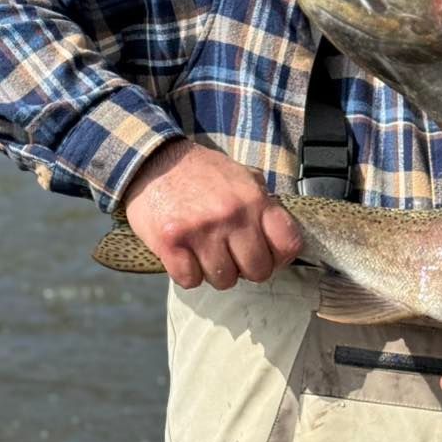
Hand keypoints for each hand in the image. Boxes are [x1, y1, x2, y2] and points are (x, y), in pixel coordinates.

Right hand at [122, 139, 302, 289]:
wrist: (152, 161)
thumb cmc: (201, 173)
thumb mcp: (242, 176)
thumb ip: (263, 202)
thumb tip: (281, 233)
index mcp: (254, 199)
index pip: (288, 244)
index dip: (281, 257)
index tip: (269, 255)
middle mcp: (231, 216)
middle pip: (258, 271)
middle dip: (247, 270)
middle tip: (234, 257)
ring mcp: (201, 231)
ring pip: (224, 280)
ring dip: (216, 273)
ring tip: (207, 254)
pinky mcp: (170, 243)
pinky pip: (190, 280)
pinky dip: (188, 274)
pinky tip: (186, 257)